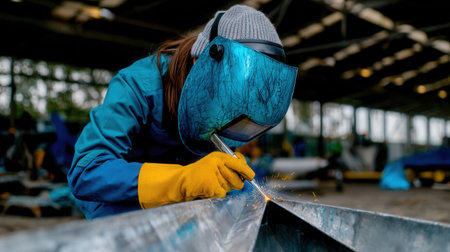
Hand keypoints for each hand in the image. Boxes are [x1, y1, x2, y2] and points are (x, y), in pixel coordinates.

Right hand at [138, 151, 254, 207]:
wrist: (181, 182)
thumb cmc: (199, 173)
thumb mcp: (213, 164)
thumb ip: (230, 166)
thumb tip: (247, 174)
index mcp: (218, 157)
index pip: (238, 162)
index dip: (246, 170)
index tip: (251, 176)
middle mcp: (217, 164)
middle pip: (238, 180)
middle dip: (234, 183)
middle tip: (223, 181)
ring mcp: (214, 175)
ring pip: (231, 188)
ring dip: (224, 188)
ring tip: (212, 184)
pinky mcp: (211, 187)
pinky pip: (222, 194)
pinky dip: (217, 194)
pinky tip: (207, 189)